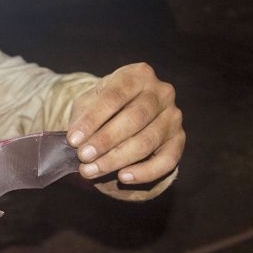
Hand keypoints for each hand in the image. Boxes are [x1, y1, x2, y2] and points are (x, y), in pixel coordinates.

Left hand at [67, 63, 184, 184]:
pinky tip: (123, 177)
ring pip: (147, 141)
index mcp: (138, 75)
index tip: (73, 140)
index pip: (114, 97)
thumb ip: (83, 116)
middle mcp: (161, 92)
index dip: (92, 120)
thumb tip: (76, 141)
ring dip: (116, 159)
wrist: (126, 111)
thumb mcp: (89, 102)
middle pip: (133, 119)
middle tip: (83, 157)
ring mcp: (173, 116)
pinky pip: (167, 160)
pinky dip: (145, 172)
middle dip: (104, 141)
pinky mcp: (179, 139)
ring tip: (91, 170)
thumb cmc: (104, 105)